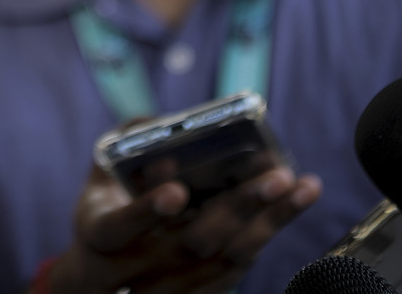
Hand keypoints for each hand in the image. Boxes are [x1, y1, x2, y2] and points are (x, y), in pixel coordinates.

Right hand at [44, 163, 321, 293]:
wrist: (107, 271)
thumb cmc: (109, 206)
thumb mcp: (101, 175)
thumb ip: (123, 146)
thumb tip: (161, 123)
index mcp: (99, 234)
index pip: (118, 228)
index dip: (146, 210)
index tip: (177, 191)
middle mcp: (134, 270)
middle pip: (190, 244)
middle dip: (238, 208)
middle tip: (275, 176)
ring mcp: (169, 288)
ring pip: (225, 259)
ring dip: (269, 221)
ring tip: (302, 186)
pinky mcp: (199, 293)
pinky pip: (238, 269)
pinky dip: (265, 234)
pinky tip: (288, 206)